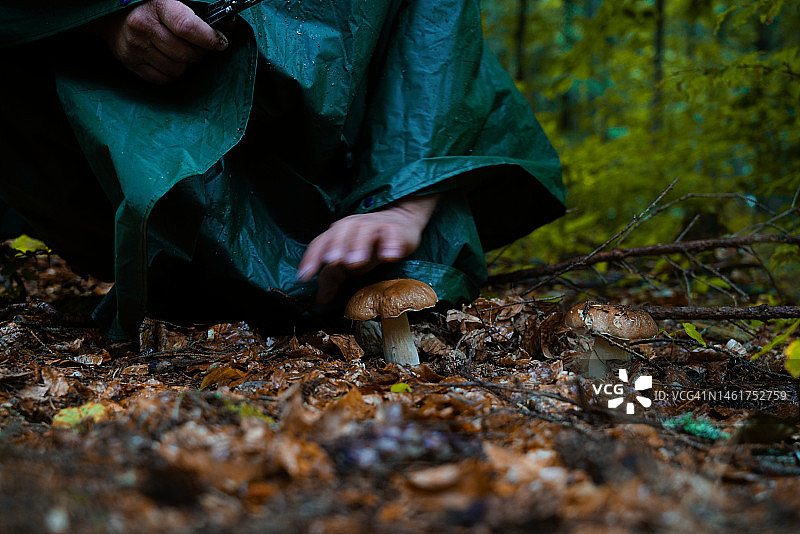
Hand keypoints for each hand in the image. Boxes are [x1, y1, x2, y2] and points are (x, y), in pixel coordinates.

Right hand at [85, 0, 228, 83]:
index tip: (220, 42)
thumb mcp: (175, 4)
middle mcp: (142, 26)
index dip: (208, 37)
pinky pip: (164, 79)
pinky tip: (169, 60)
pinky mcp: (131, 64)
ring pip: (177, 69)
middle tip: (198, 46)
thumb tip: (231, 26)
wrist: (114, 18)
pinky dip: (172, 73)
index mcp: (156, 6)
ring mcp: (135, 47)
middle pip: (186, 53)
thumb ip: (201, 16)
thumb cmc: (153, 10)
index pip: (186, 26)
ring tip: (180, 51)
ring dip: (185, 64)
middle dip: (199, 52)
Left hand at [296, 195, 439, 303]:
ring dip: (359, 245)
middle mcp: (353, 225)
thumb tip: (321, 299)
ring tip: (357, 262)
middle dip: (336, 246)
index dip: (311, 258)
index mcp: (337, 233)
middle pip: (341, 231)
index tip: (305, 277)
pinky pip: (391, 233)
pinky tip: (388, 257)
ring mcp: (374, 225)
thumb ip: (332, 278)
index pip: (320, 243)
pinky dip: (390, 244)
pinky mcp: (394, 229)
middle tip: (333, 262)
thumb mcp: (347, 264)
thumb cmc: (368, 247)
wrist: (398, 227)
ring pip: (364, 230)